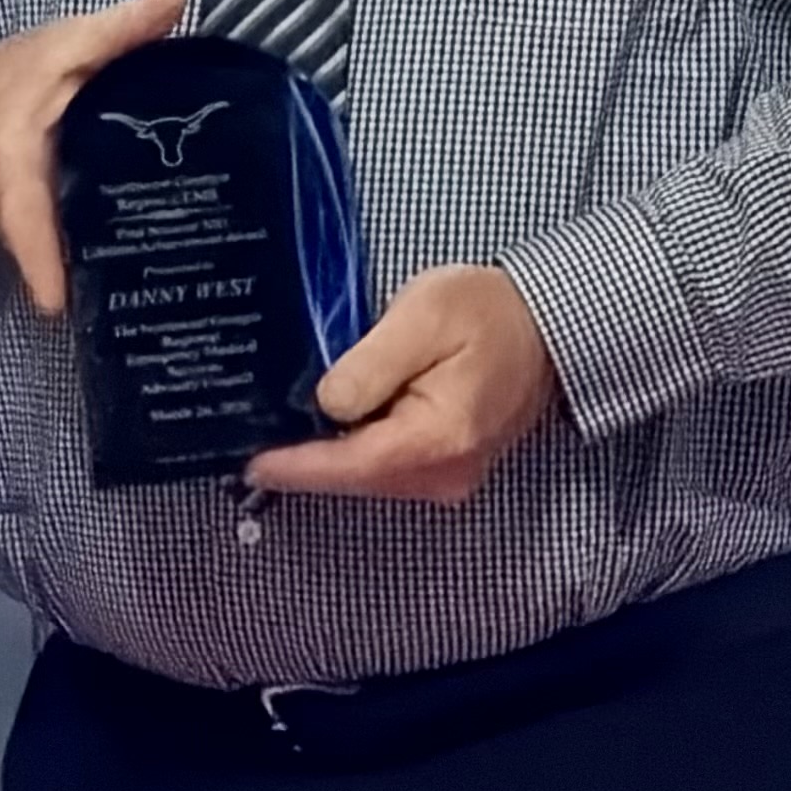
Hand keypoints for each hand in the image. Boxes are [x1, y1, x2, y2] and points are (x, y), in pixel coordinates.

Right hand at [0, 0, 186, 313]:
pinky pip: (72, 257)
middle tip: (171, 288)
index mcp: (14, 169)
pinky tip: (158, 260)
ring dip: (111, 273)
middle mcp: (14, 218)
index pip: (24, 227)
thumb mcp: (60, 47)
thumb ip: (119, 30)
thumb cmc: (7, 80)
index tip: (66, 304)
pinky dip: (105, 260)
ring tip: (179, 281)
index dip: (45, 267)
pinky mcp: (38, 243)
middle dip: (107, 277)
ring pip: (70, 263)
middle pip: (61, 259)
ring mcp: (25, 238)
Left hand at [242, 262, 559, 505]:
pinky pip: (385, 469)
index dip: (296, 465)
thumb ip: (371, 365)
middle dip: (301, 464)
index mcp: (439, 438)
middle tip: (246, 439)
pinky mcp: (444, 468)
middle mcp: (444, 474)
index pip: (351, 464)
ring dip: (323, 460)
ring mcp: (447, 477)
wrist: (544, 328)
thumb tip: (326, 404)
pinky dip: (350, 455)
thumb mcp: (422, 317)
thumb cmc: (486, 312)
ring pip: (367, 478)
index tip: (250, 460)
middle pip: (355, 478)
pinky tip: (320, 431)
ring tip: (272, 432)